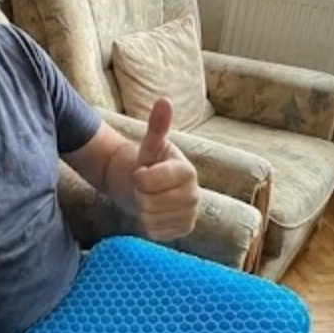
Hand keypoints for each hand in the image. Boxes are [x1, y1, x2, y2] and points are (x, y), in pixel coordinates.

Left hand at [133, 98, 198, 241]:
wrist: (151, 187)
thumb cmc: (150, 163)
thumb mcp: (150, 144)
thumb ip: (157, 126)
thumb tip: (164, 100)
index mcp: (187, 171)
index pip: (147, 181)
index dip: (139, 177)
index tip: (143, 172)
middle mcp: (194, 194)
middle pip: (149, 202)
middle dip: (140, 194)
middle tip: (146, 186)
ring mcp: (191, 214)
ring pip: (151, 219)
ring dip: (143, 209)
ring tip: (150, 198)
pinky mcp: (184, 230)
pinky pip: (155, 232)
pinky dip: (149, 224)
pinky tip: (155, 212)